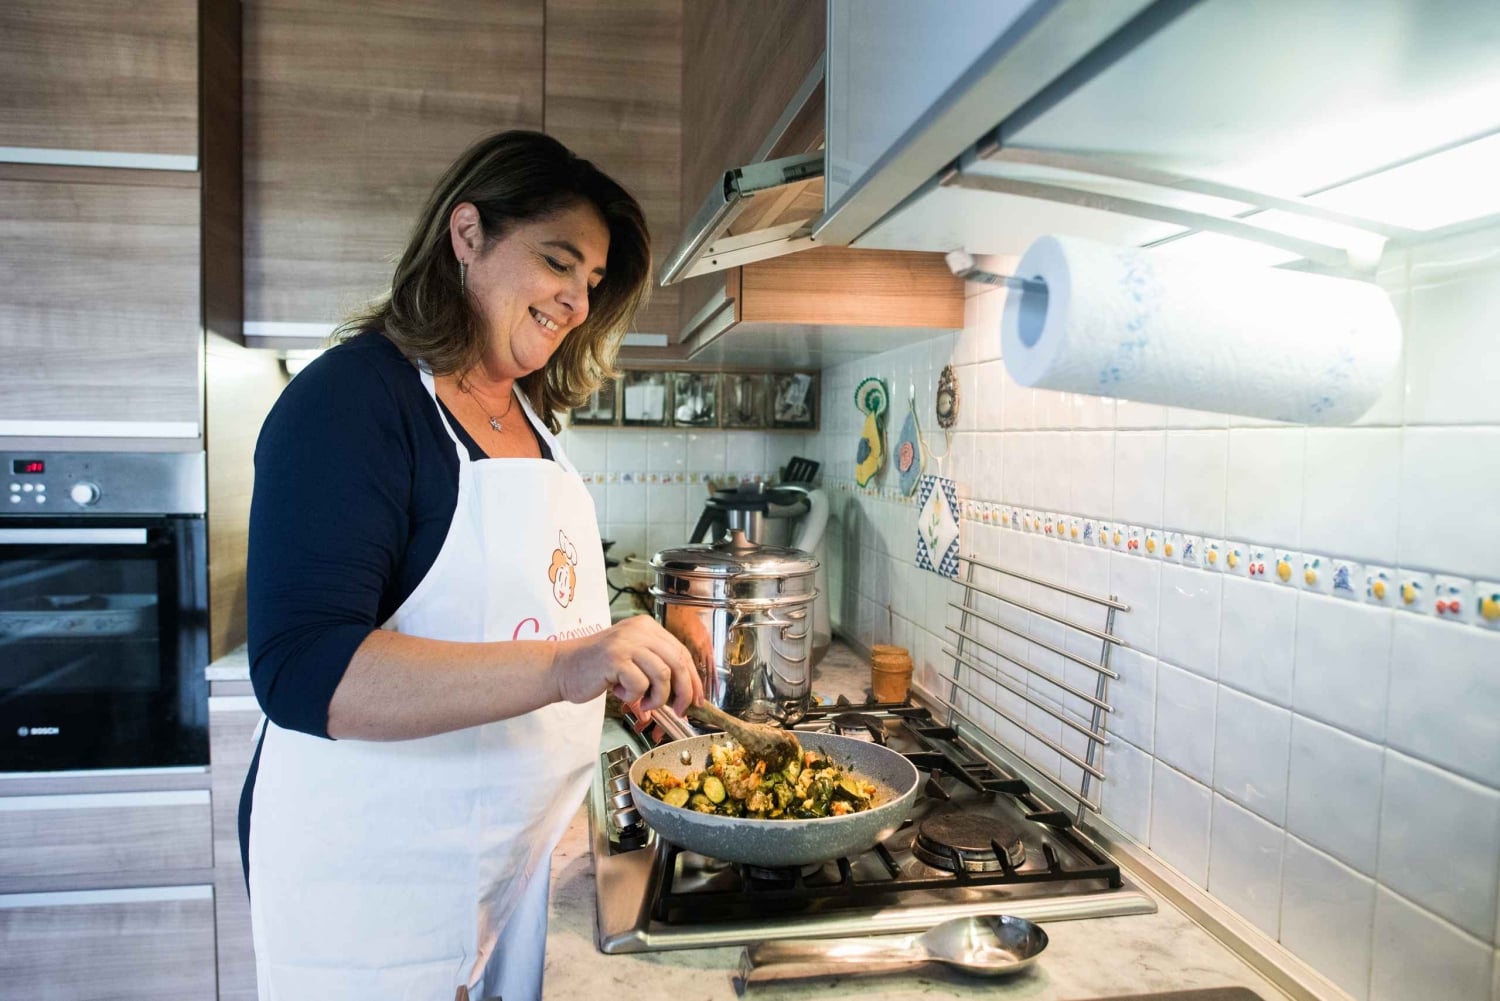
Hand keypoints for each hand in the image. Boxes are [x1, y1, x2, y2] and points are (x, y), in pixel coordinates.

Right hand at [553, 615, 702, 714]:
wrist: (562, 668)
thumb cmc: (597, 669)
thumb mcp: (632, 662)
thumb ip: (657, 671)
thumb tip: (685, 697)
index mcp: (647, 627)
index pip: (682, 652)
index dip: (693, 679)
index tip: (696, 699)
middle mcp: (639, 630)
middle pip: (678, 662)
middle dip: (684, 692)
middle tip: (679, 710)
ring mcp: (626, 643)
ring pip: (663, 675)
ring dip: (658, 697)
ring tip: (644, 704)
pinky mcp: (614, 658)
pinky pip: (640, 684)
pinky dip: (634, 697)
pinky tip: (621, 694)